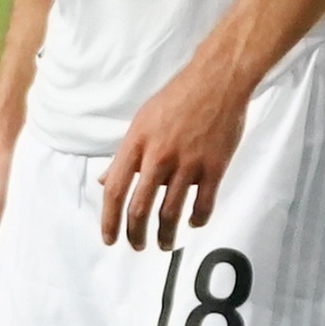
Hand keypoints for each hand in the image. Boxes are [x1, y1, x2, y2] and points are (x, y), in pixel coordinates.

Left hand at [101, 56, 251, 250]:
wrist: (218, 80)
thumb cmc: (178, 97)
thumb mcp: (142, 121)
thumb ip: (125, 155)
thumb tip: (106, 181)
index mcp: (137, 143)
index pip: (116, 190)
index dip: (109, 220)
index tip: (109, 238)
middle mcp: (160, 156)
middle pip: (140, 208)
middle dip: (135, 235)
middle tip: (137, 245)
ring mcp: (188, 163)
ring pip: (170, 213)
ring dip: (165, 235)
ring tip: (165, 244)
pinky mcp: (214, 167)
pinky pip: (203, 205)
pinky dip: (196, 220)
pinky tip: (192, 223)